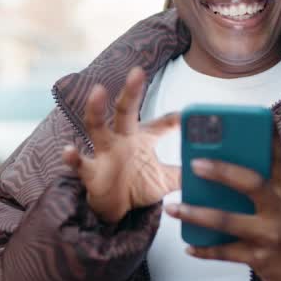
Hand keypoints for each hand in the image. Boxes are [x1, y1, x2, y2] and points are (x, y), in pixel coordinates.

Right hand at [61, 67, 180, 223]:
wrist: (114, 209)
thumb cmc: (137, 187)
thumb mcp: (165, 180)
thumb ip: (185, 172)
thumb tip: (212, 167)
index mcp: (141, 139)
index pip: (160, 124)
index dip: (174, 119)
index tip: (187, 115)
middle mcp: (121, 139)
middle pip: (125, 111)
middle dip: (131, 91)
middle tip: (138, 71)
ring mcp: (104, 153)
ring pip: (97, 126)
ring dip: (96, 110)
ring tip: (97, 91)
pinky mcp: (90, 172)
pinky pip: (80, 163)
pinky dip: (73, 157)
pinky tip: (68, 150)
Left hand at [164, 130, 280, 280]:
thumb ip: (261, 188)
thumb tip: (219, 168)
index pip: (280, 158)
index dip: (269, 136)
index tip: (259, 117)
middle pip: (252, 183)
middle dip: (222, 171)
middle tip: (194, 163)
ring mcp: (271, 234)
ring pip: (228, 221)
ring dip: (197, 214)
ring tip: (172, 208)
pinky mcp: (260, 258)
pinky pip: (225, 252)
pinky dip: (204, 250)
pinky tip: (188, 246)